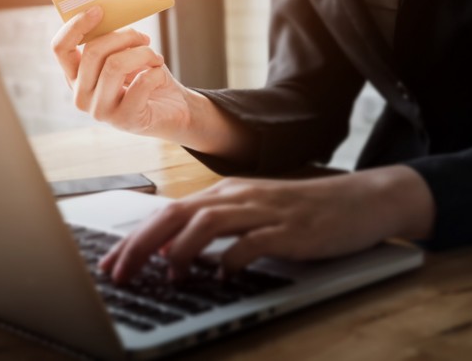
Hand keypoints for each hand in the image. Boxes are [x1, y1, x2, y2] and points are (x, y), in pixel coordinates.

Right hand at [51, 6, 191, 136]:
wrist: (174, 110)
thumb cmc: (148, 79)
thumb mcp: (126, 56)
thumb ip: (112, 41)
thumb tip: (108, 15)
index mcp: (75, 78)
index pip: (61, 48)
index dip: (76, 26)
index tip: (99, 10)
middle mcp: (81, 97)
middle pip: (93, 52)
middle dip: (124, 36)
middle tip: (144, 38)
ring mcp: (101, 111)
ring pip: (115, 65)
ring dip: (143, 53)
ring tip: (156, 57)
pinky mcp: (125, 120)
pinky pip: (141, 82)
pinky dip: (156, 72)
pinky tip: (160, 75)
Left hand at [100, 165, 434, 282]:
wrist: (360, 200)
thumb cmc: (303, 210)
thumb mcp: (253, 212)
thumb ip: (217, 227)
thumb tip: (171, 252)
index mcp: (226, 193)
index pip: (168, 212)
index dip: (134, 239)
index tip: (112, 264)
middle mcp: (239, 197)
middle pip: (177, 214)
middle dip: (141, 244)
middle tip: (119, 274)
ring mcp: (266, 211)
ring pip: (208, 222)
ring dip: (181, 250)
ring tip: (167, 275)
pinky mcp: (291, 230)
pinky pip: (254, 243)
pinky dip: (232, 261)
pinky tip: (223, 277)